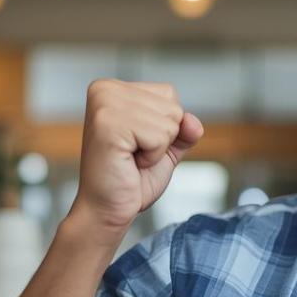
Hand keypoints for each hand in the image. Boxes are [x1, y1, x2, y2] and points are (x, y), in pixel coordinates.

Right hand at [68, 79, 202, 236]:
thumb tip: (192, 122)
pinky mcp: (108, 125)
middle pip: (172, 106)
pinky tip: (129, 162)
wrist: (107, 209)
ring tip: (130, 158)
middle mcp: (105, 89)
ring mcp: (105, 105)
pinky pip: (159, 136)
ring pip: (169, 121)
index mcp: (113, 88)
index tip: (137, 143)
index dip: (164, 126)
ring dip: (157, 149)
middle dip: (162, 138)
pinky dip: (152, 156)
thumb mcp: (166, 147)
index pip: (169, 93)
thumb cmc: (131, 179)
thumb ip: (184, 129)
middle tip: (133, 154)